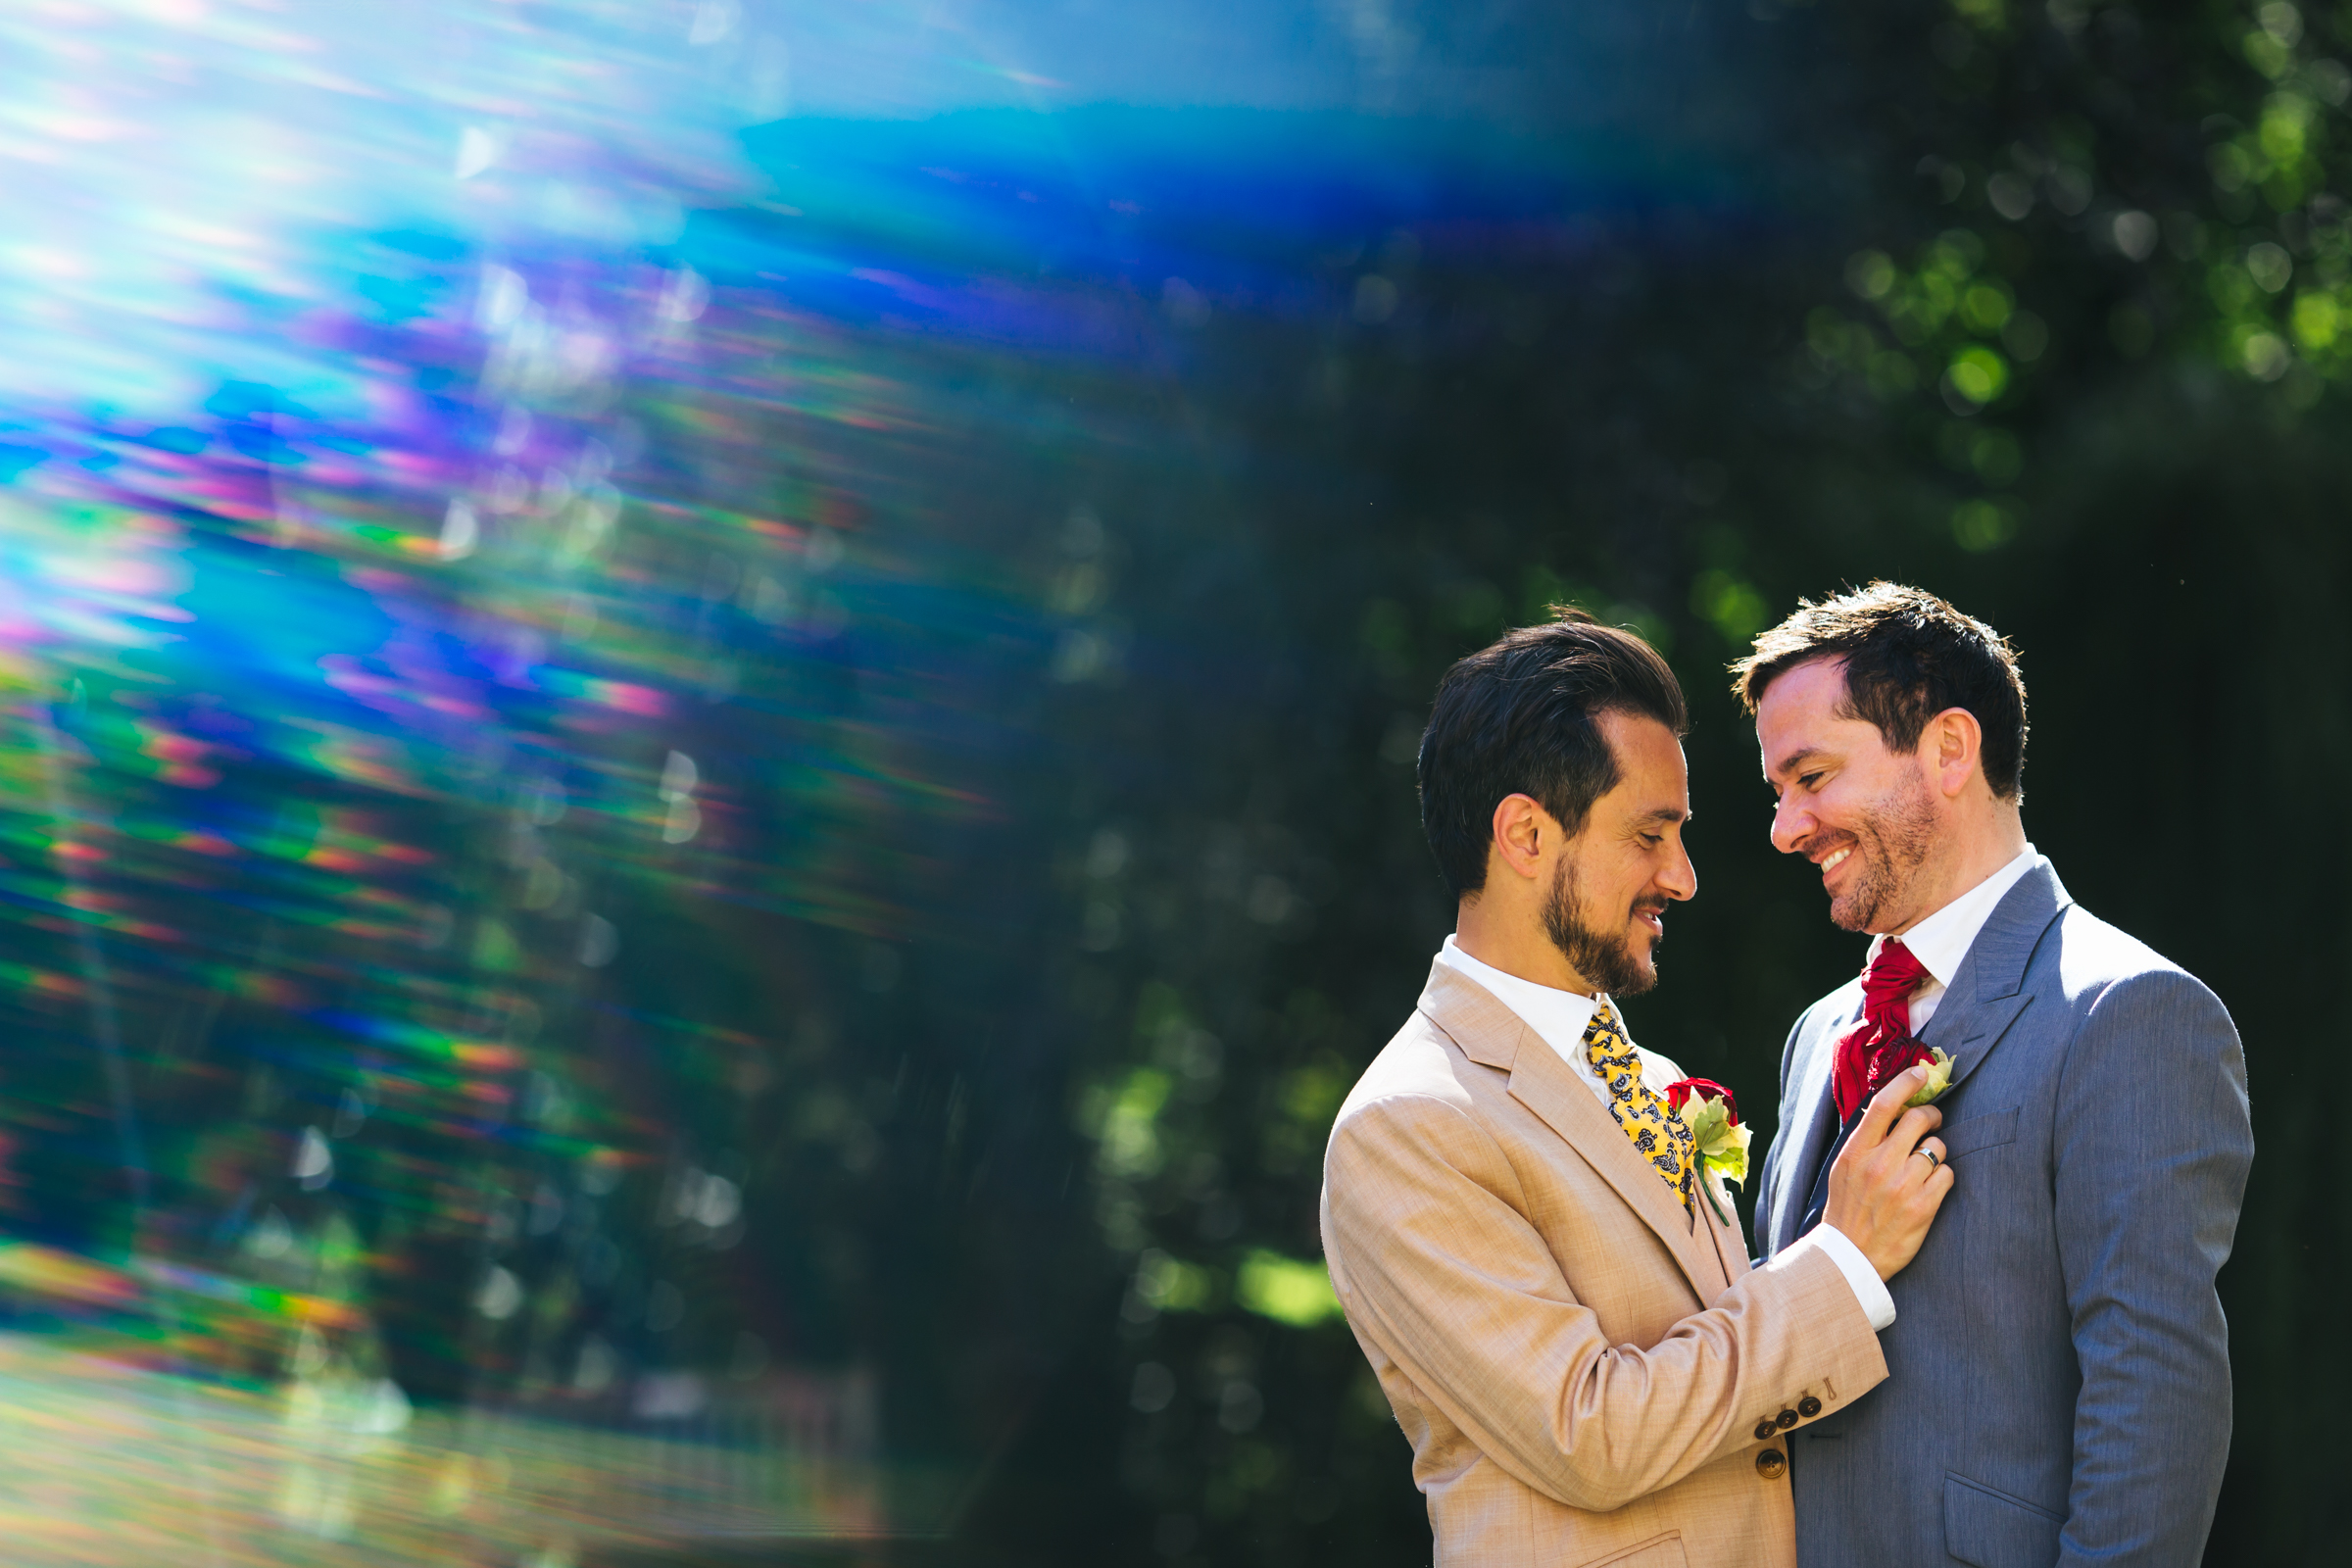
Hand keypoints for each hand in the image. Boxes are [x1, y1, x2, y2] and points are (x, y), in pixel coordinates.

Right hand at [1820, 1064, 1953, 1280]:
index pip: (1885, 1104)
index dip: (1906, 1082)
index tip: (1919, 1073)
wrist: (1850, 1256)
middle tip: (1931, 1123)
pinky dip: (1942, 1178)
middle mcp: (1879, 1165)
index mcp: (1856, 1151)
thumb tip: (1891, 1108)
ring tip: (1922, 1168)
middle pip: (1919, 1119)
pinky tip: (1929, 1188)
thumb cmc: (1848, 1207)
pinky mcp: (1924, 1207)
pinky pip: (1947, 1175)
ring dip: (1935, 1153)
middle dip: (1931, 1117)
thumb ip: (1865, 1140)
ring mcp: (1903, 1186)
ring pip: (1938, 1148)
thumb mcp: (1844, 1168)